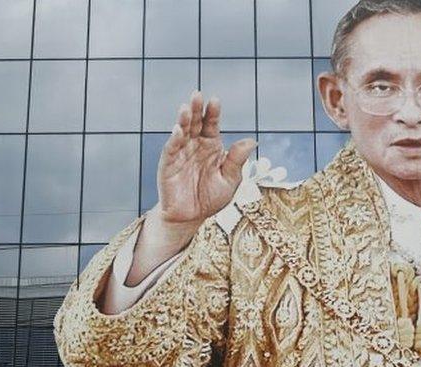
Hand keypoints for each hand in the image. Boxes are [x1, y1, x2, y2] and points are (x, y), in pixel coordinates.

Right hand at [155, 90, 256, 231]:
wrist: (190, 217)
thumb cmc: (211, 198)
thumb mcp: (230, 180)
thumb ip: (237, 160)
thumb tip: (252, 140)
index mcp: (211, 146)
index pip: (211, 124)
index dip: (213, 113)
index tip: (215, 100)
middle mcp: (195, 145)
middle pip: (195, 123)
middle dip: (196, 109)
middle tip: (197, 94)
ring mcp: (181, 153)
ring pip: (181, 132)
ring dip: (183, 120)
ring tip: (186, 107)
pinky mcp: (168, 164)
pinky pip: (171, 149)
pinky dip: (174, 139)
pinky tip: (178, 130)